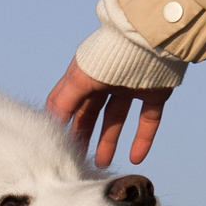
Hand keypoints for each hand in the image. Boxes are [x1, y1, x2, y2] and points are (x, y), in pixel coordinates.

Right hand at [46, 60, 172, 166]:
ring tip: (101, 165)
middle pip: (92, 113)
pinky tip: (135, 159)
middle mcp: (107, 80)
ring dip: (109, 142)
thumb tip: (51, 126)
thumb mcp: (80, 78)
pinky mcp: (155, 93)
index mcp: (86, 74)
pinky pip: (148, 120)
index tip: (57, 144)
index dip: (61, 121)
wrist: (152, 40)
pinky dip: (142, 140)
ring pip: (117, 119)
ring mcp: (131, 87)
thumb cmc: (110, 55)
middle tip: (77, 159)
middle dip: (84, 135)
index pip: (68, 101)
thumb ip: (64, 101)